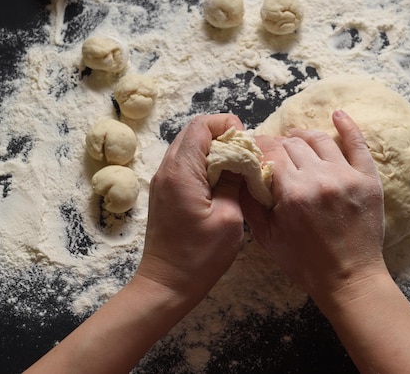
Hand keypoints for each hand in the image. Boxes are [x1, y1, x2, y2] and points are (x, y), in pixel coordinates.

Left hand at [137, 114, 245, 303]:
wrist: (167, 284)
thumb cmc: (199, 256)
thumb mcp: (229, 217)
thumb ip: (234, 181)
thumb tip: (240, 160)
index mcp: (182, 171)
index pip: (201, 126)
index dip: (227, 126)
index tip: (246, 145)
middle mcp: (167, 170)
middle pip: (194, 132)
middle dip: (223, 136)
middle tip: (245, 156)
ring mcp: (163, 181)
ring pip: (189, 148)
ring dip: (214, 151)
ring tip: (237, 169)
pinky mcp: (165, 192)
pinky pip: (185, 164)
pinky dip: (205, 164)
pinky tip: (222, 182)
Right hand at [241, 110, 386, 304]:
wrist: (349, 279)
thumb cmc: (305, 262)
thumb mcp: (267, 237)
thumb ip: (251, 202)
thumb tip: (241, 172)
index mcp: (293, 193)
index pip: (271, 153)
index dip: (259, 147)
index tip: (253, 148)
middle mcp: (320, 179)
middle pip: (293, 144)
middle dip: (278, 144)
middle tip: (272, 150)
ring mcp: (347, 176)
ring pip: (319, 140)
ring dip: (302, 135)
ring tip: (294, 136)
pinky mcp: (368, 179)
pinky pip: (358, 144)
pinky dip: (348, 126)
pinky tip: (337, 114)